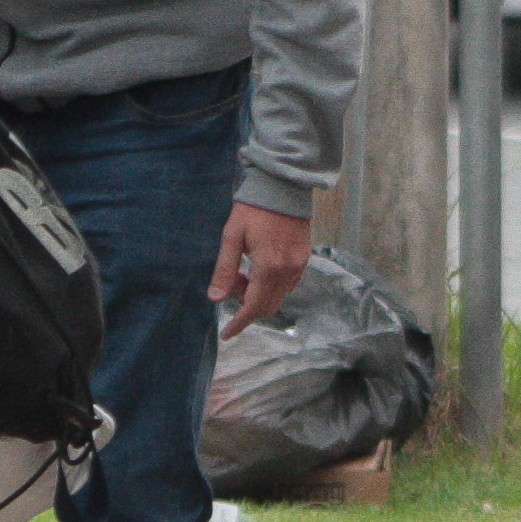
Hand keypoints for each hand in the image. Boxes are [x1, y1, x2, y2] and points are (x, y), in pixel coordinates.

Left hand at [210, 202, 310, 336]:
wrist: (282, 188)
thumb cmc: (253, 209)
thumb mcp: (232, 237)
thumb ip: (225, 269)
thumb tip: (216, 298)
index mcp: (269, 267)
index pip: (254, 307)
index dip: (239, 323)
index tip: (227, 334)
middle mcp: (288, 271)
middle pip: (267, 306)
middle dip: (245, 304)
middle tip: (230, 283)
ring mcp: (299, 266)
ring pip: (278, 297)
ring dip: (258, 295)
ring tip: (242, 271)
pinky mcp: (304, 260)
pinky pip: (287, 286)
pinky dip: (270, 287)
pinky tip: (258, 269)